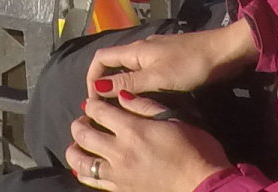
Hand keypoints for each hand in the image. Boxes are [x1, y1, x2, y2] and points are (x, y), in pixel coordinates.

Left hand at [67, 87, 231, 191]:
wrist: (202, 185)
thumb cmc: (194, 148)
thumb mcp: (172, 118)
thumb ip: (144, 106)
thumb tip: (120, 95)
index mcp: (132, 129)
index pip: (98, 111)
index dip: (92, 103)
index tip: (92, 102)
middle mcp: (119, 152)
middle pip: (83, 134)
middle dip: (79, 123)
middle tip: (83, 120)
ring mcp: (117, 175)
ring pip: (81, 161)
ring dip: (74, 149)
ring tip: (78, 144)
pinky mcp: (120, 191)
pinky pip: (93, 182)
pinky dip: (84, 172)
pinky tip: (85, 167)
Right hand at [85, 20, 255, 96]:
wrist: (223, 53)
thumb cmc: (190, 65)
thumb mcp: (157, 78)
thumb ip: (128, 84)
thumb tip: (97, 88)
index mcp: (135, 51)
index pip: (100, 59)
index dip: (91, 79)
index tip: (93, 103)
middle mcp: (141, 50)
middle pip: (112, 65)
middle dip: (104, 86)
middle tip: (105, 112)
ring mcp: (155, 56)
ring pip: (128, 71)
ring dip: (120, 89)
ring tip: (121, 112)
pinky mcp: (168, 62)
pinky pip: (142, 74)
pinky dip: (136, 88)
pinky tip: (143, 103)